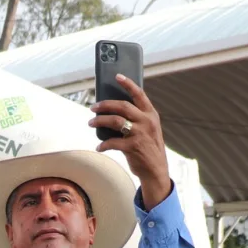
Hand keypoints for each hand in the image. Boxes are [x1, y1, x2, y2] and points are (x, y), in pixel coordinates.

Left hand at [91, 74, 171, 207]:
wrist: (156, 170)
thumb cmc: (149, 148)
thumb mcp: (148, 130)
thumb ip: (137, 120)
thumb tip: (113, 112)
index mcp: (151, 115)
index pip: (139, 94)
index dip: (128, 84)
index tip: (117, 76)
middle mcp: (147, 121)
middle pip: (122, 106)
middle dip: (105, 105)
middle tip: (93, 107)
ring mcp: (140, 133)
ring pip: (115, 121)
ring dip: (99, 121)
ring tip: (91, 123)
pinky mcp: (133, 147)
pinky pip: (112, 142)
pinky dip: (103, 144)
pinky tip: (99, 147)